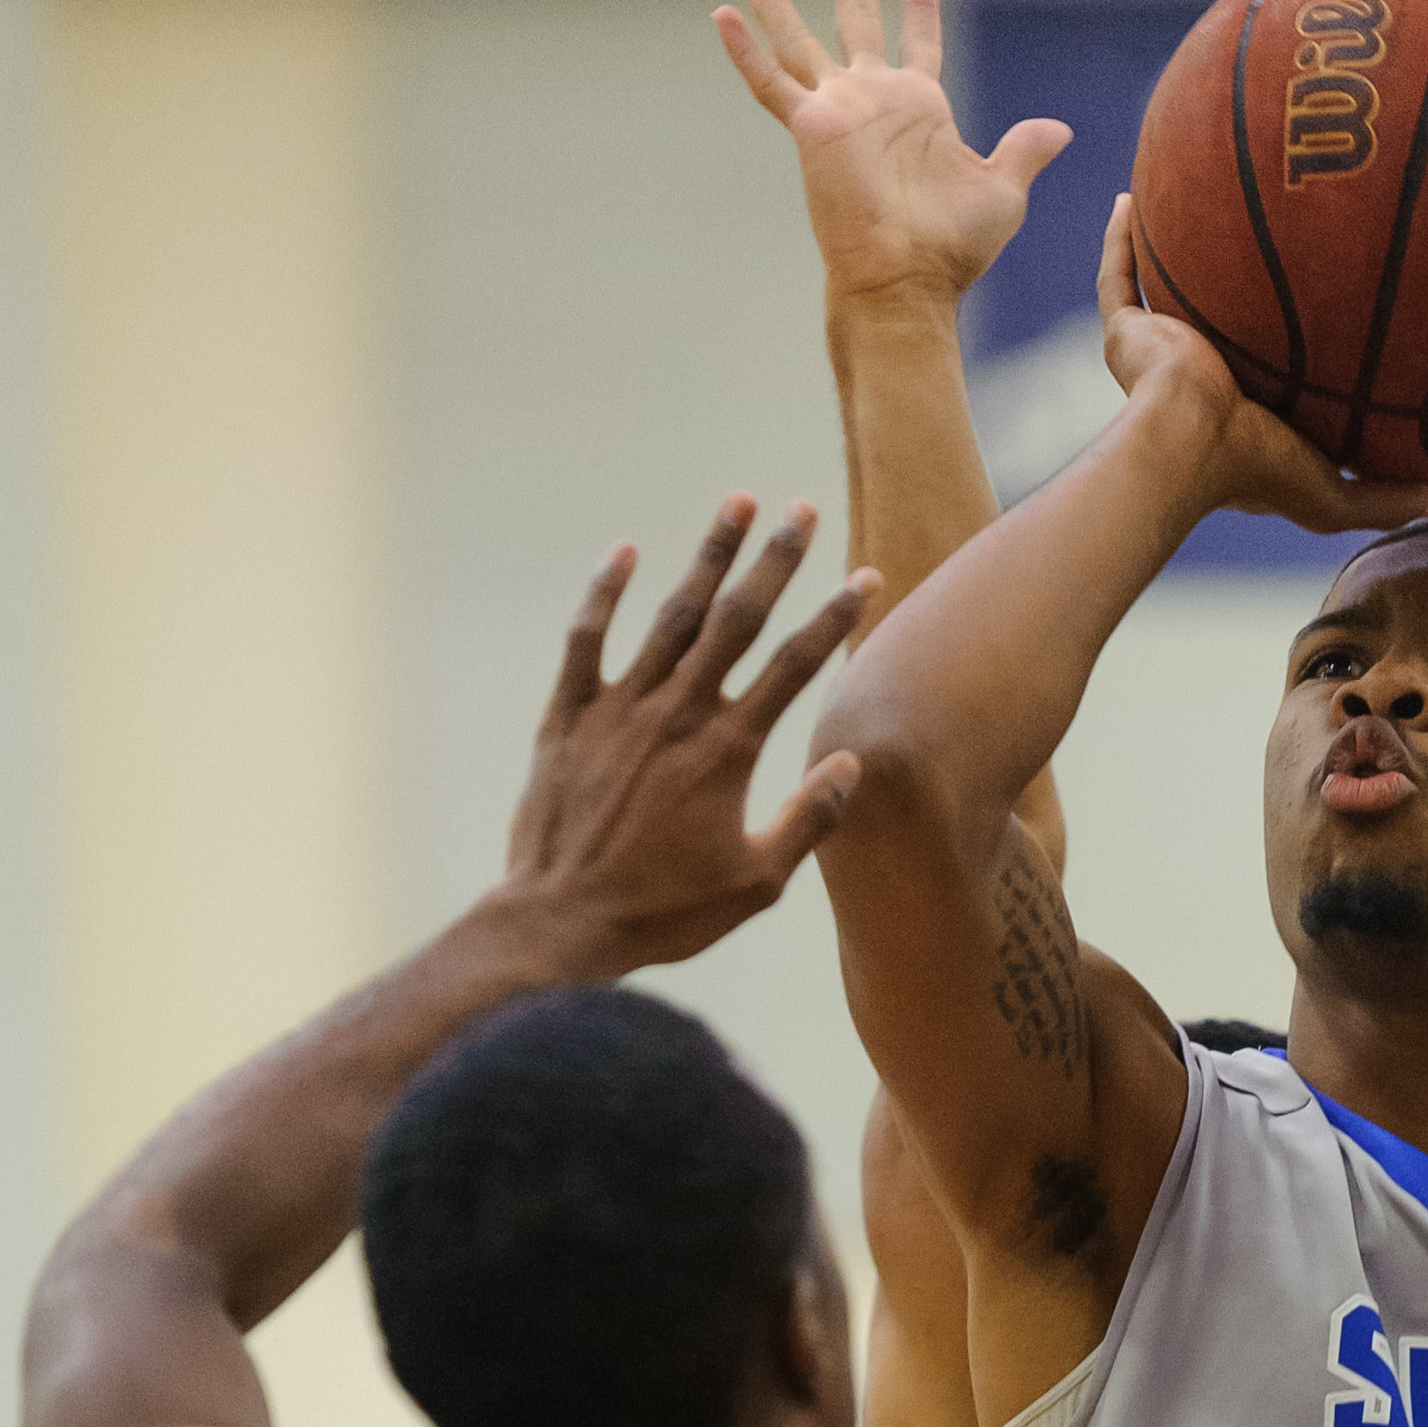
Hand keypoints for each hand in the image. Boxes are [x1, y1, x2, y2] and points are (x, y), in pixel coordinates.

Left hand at [502, 499, 875, 971]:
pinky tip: (626, 552)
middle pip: (736, 620)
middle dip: (775, 560)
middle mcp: (676, 715)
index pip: (794, 667)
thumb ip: (808, 819)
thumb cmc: (663, 912)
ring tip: (737, 504)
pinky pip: (587, 640)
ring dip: (707, 557)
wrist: (561, 923)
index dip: (835, 619)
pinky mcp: (567, 719)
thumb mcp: (755, 882)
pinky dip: (605, 593)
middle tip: (803, 509)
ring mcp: (618, 710)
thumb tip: (849, 763)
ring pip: (671, 615)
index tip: (866, 578)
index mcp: (727, 751)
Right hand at [717, 0, 1071, 308]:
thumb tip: (1061, 130)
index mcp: (921, 108)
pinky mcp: (810, 129)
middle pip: (857, 20)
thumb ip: (1023, 151)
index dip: (918, 11)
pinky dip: (744, 51)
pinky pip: (770, 84)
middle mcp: (874, 102)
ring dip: (774, 3)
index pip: (918, 44)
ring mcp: (838, 112)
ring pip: (798, 42)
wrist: (907, 280)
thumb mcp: (1000, 190)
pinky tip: (721, 15)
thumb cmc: (952, 248)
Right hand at [1097, 197, 1427, 536]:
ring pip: (1164, 293)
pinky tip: (1128, 199)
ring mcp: (1161, 353)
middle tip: (1271, 241)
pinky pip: (1117, 278)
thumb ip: (1385, 497)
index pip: (1270, 377)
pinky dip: (1120, 242)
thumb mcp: (1333, 494)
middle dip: (1235, 289)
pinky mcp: (1128, 336)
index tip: (1328, 311)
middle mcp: (1199, 379)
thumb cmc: (1254, 467)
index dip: (1295, 348)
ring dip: (1169, 257)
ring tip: (1188, 208)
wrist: (1188, 443)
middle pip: (1220, 323)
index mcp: (1241, 415)